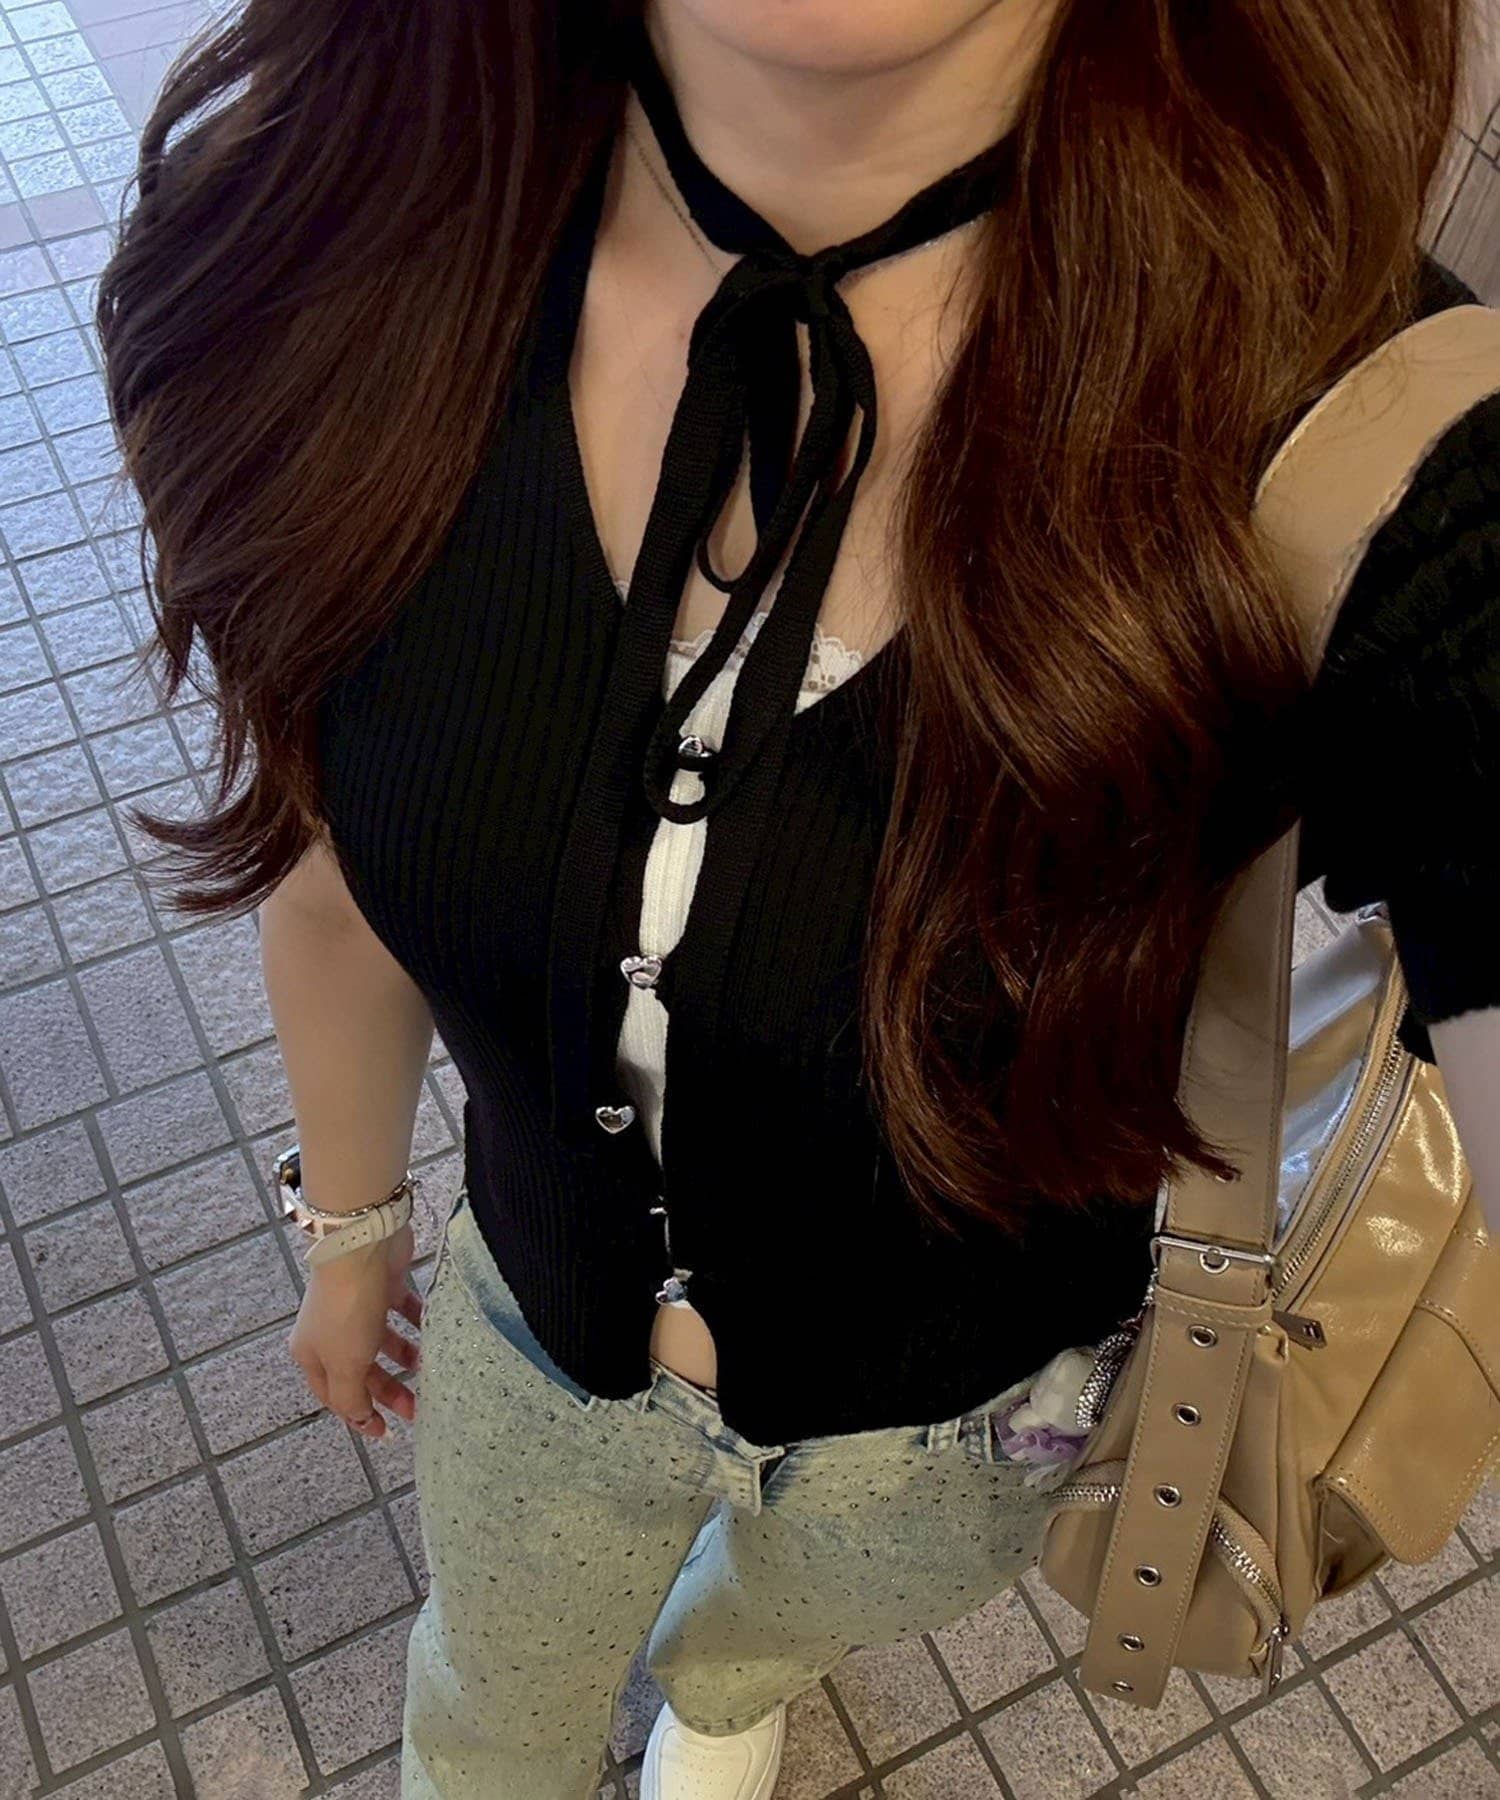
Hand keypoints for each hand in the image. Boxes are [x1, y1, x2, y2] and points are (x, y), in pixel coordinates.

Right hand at [287, 1222, 421, 1438]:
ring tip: (428, 1366)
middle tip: (418, 1409)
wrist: (363, 1246)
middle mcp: (331, 1330)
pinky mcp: (383, 1283)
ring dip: (405, 1356)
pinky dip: (416, 1322)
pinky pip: (402, 1310)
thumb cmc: (347, 1310)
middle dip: (389, 1391)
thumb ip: (350, 1398)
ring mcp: (357, 1305)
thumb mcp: (344, 1365)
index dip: (359, 1416)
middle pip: (362, 1370)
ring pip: (383, 1340)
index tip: (387, 1433)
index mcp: (312, 1353)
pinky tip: (433, 1330)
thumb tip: (359, 1419)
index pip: (335, 1395)